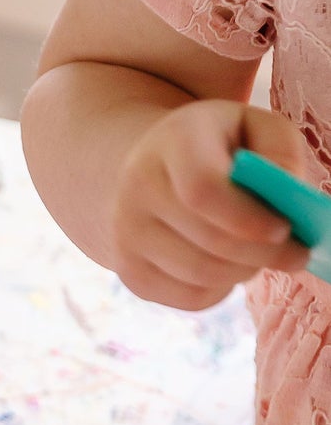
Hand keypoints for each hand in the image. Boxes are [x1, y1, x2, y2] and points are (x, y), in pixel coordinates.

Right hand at [112, 100, 311, 308]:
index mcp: (172, 143)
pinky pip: (191, 298)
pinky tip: (230, 266)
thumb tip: (289, 199)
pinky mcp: (131, 274)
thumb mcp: (253, 126)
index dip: (248, 217)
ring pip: (202, 276)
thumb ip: (280, 150)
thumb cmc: (216, 147)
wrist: (147, 170)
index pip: (202, 190)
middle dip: (262, 253)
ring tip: (263, 256)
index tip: (284, 228)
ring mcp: (127, 237)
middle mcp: (138, 190)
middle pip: (209, 241)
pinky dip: (223, 288)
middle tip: (296, 254)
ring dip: (246, 272)